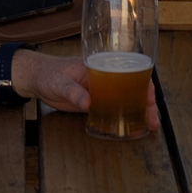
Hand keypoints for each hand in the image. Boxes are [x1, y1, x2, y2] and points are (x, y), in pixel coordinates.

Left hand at [23, 51, 159, 130]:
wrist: (37, 80)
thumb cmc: (49, 74)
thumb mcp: (60, 82)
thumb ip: (74, 92)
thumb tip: (88, 103)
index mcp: (102, 65)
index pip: (130, 70)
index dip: (144, 83)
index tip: (150, 97)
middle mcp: (106, 77)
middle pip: (134, 88)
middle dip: (147, 103)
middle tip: (154, 120)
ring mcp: (102, 91)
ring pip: (127, 100)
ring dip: (139, 112)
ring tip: (150, 126)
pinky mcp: (96, 103)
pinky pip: (115, 109)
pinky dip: (125, 117)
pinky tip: (132, 127)